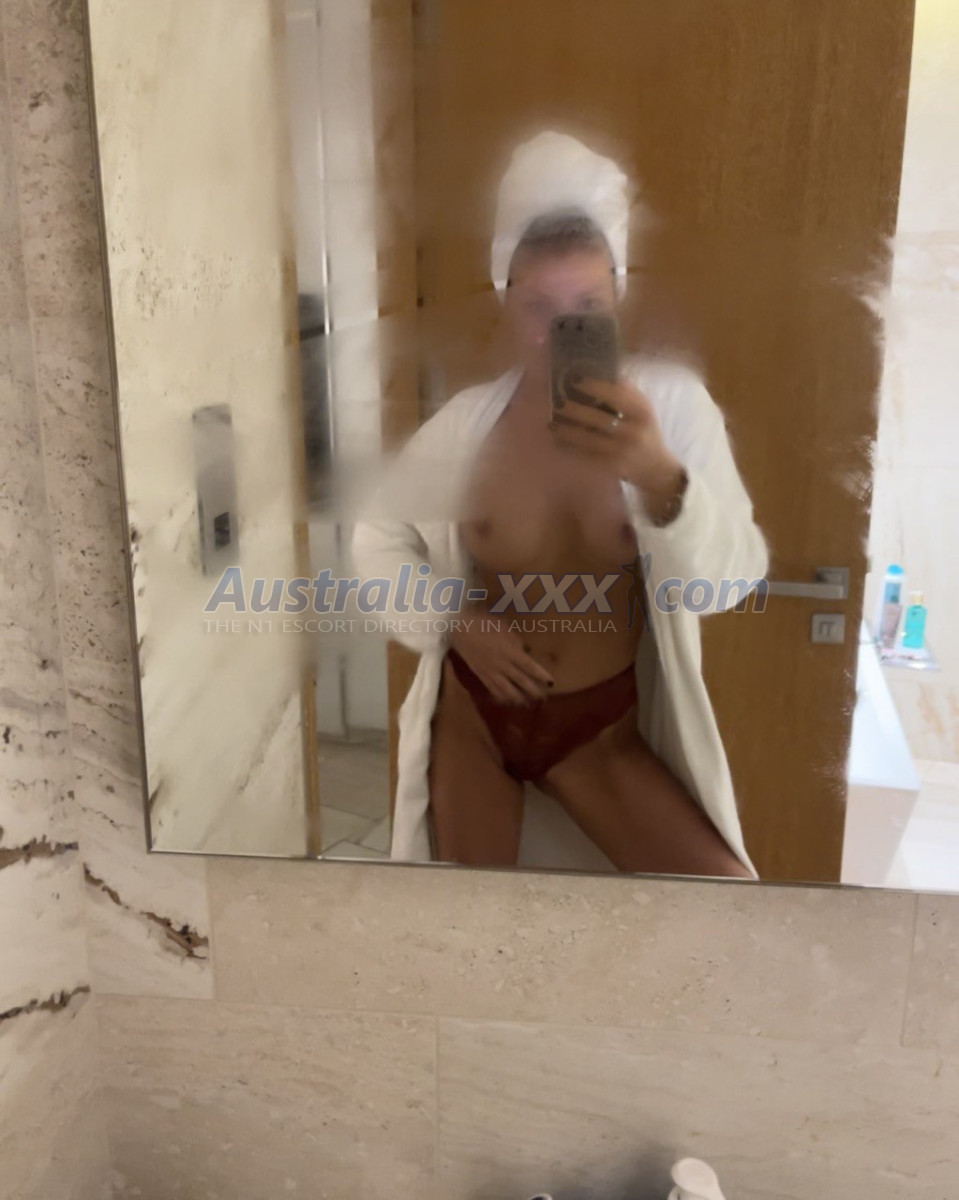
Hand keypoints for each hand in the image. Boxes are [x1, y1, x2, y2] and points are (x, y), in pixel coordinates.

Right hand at [450, 603, 553, 704]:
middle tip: (544, 698)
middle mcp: (502, 665)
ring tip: (528, 704)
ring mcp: (491, 672)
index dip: (541, 676)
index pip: (530, 667)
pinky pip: (493, 690)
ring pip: (507, 690)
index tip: (551, 683)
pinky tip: (508, 701)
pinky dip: (502, 697)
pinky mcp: (482, 676)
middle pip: (521, 681)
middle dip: (534, 691)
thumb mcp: (505, 629)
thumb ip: (516, 642)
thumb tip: (525, 652)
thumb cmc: (484, 624)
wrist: (460, 630)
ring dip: (519, 698)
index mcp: (510, 652)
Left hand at [551, 376, 687, 523]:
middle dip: (574, 410)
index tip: (575, 379)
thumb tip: (606, 374)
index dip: (595, 386)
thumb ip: (629, 393)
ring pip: (587, 439)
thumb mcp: (645, 411)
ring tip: (551, 423)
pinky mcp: (610, 467)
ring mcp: (620, 452)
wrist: (655, 469)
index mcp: (642, 413)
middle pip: (598, 419)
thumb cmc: (646, 433)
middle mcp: (631, 432)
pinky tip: (557, 440)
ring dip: (566, 431)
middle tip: (557, 402)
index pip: (617, 396)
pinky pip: (585, 455)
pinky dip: (570, 447)